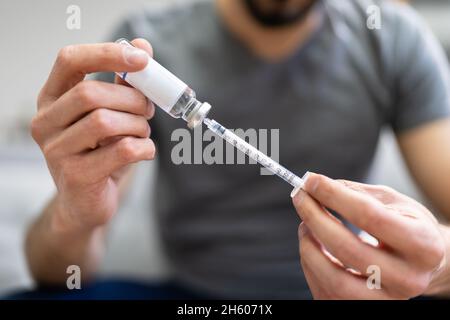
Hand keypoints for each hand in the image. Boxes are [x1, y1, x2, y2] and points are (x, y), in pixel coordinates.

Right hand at [31, 39, 155, 232]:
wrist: (85, 203)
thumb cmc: (100, 154)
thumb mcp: (111, 115)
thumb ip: (124, 83)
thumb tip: (142, 46)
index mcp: (52, 98)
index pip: (69, 60)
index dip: (107, 54)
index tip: (142, 59)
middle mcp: (46, 122)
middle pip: (92, 93)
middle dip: (132, 99)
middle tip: (148, 110)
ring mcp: (56, 151)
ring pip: (106, 121)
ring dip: (138, 125)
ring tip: (142, 133)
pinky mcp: (75, 176)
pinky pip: (122, 150)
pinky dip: (144, 148)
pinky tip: (144, 151)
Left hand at [292, 173, 446, 298]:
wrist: (420, 265)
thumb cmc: (405, 227)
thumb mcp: (393, 203)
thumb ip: (357, 194)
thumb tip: (316, 186)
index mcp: (423, 245)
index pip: (370, 217)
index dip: (335, 196)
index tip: (312, 181)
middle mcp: (408, 279)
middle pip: (348, 249)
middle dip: (315, 218)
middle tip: (300, 197)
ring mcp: (385, 301)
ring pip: (333, 278)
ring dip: (309, 245)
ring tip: (305, 223)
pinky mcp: (361, 309)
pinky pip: (325, 289)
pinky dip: (310, 262)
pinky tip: (312, 243)